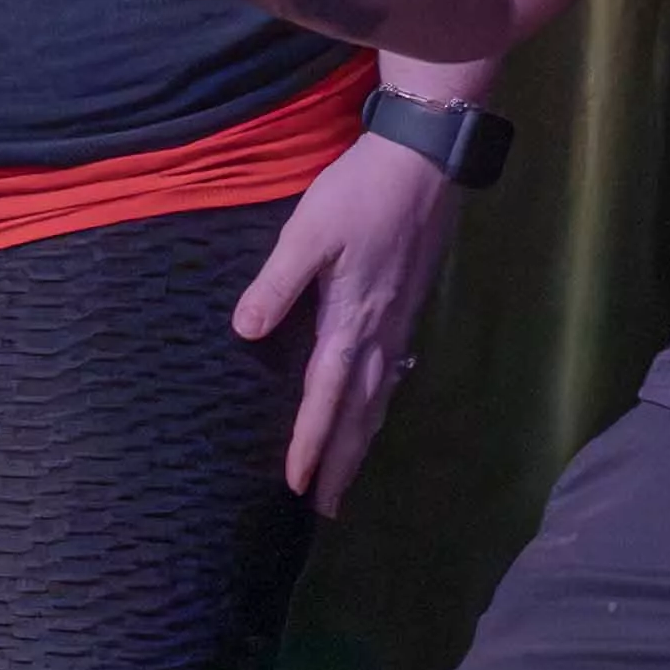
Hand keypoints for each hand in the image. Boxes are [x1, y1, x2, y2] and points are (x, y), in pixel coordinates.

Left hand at [233, 129, 458, 513]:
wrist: (423, 161)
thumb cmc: (359, 193)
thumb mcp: (307, 232)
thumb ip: (276, 284)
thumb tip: (246, 332)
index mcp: (351, 322)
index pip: (326, 399)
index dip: (311, 445)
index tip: (298, 487)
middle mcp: (380, 333)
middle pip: (361, 413)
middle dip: (343, 462)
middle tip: (328, 508)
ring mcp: (400, 321)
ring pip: (380, 397)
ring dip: (363, 439)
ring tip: (350, 473)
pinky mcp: (409, 305)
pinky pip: (393, 373)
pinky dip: (380, 403)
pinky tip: (377, 404)